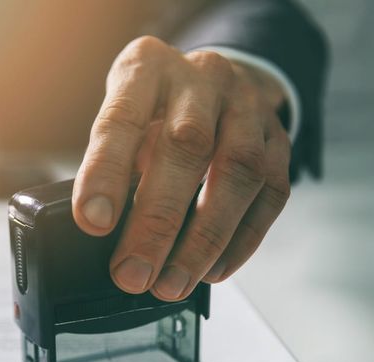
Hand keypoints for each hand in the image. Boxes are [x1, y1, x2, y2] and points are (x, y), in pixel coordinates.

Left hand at [73, 37, 291, 300]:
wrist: (214, 84)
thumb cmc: (153, 111)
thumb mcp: (120, 120)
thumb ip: (112, 164)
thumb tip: (102, 233)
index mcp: (148, 67)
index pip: (124, 117)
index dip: (107, 171)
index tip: (93, 222)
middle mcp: (203, 77)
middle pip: (186, 146)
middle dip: (157, 222)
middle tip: (133, 274)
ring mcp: (248, 107)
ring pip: (237, 172)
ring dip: (203, 239)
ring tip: (172, 283)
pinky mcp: (279, 141)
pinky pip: (269, 194)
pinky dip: (240, 241)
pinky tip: (212, 271)